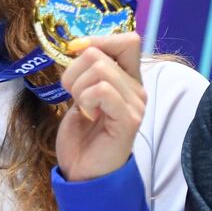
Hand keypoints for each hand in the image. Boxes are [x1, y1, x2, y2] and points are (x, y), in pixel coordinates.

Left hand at [55, 32, 145, 181]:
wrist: (82, 171)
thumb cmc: (81, 134)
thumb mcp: (81, 93)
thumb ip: (87, 70)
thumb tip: (79, 45)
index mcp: (127, 78)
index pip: (128, 39)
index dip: (98, 40)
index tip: (75, 55)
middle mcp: (137, 88)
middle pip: (100, 53)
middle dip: (74, 72)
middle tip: (75, 97)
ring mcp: (136, 103)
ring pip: (99, 69)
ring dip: (78, 88)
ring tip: (83, 109)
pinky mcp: (129, 119)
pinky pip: (103, 90)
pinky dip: (86, 100)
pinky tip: (88, 115)